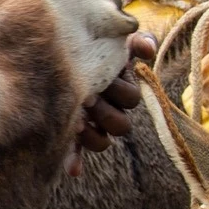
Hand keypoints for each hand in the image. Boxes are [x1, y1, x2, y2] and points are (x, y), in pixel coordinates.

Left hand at [65, 33, 152, 174]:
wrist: (61, 47)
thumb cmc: (92, 45)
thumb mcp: (113, 39)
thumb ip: (135, 41)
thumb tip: (147, 49)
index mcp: (120, 89)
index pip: (130, 98)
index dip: (119, 92)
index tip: (102, 81)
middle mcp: (109, 110)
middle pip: (120, 124)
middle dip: (105, 112)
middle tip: (88, 99)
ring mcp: (91, 123)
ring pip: (101, 141)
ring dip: (91, 134)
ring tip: (75, 121)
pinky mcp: (70, 133)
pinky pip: (76, 153)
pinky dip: (75, 161)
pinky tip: (73, 169)